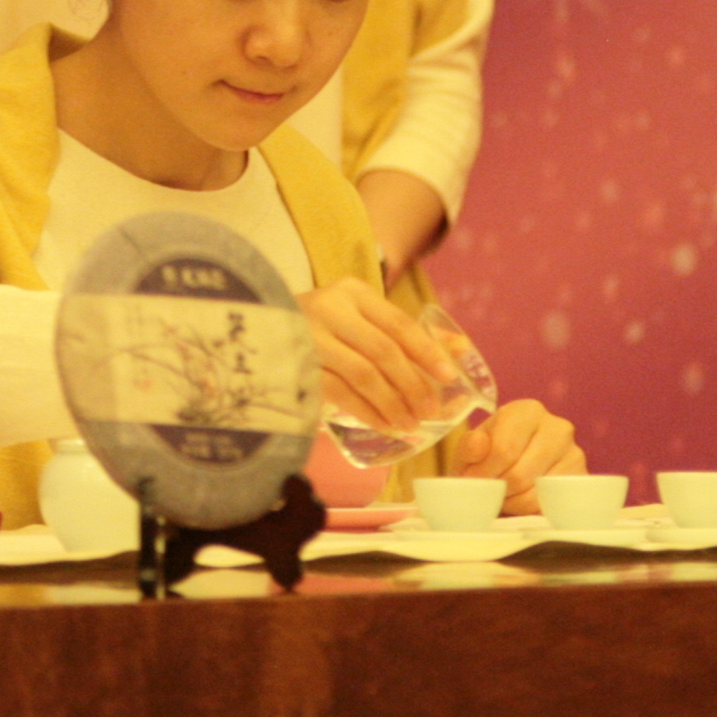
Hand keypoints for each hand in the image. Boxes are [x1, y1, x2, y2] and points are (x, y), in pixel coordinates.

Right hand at [301, 278, 447, 432]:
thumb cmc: (322, 326)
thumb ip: (404, 332)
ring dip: (392, 403)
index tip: (449, 376)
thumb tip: (460, 348)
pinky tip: (384, 424)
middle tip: (431, 410)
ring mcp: (309, 337)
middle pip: (383, 351)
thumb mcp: (359, 317)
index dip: (427, 351)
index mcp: (352, 292)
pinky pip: (339, 393)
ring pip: (363, 374)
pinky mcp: (295, 366)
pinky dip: (366, 411)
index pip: (398, 323)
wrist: (255, 330)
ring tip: (411, 423)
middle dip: (413, 384)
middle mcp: (330, 309)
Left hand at [441, 396, 582, 511]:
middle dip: (497, 489)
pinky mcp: (581, 479)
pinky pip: (549, 505)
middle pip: (520, 474)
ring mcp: (574, 454)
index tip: (473, 481)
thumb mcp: (470, 449)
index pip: (504, 450)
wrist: (513, 468)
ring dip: (511, 501)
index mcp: (527, 411)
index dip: (484, 473)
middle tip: (488, 491)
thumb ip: (469, 446)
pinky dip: (530, 509)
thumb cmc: (488, 455)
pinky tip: (522, 499)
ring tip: (503, 494)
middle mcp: (557, 427)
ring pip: (535, 493)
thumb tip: (478, 445)